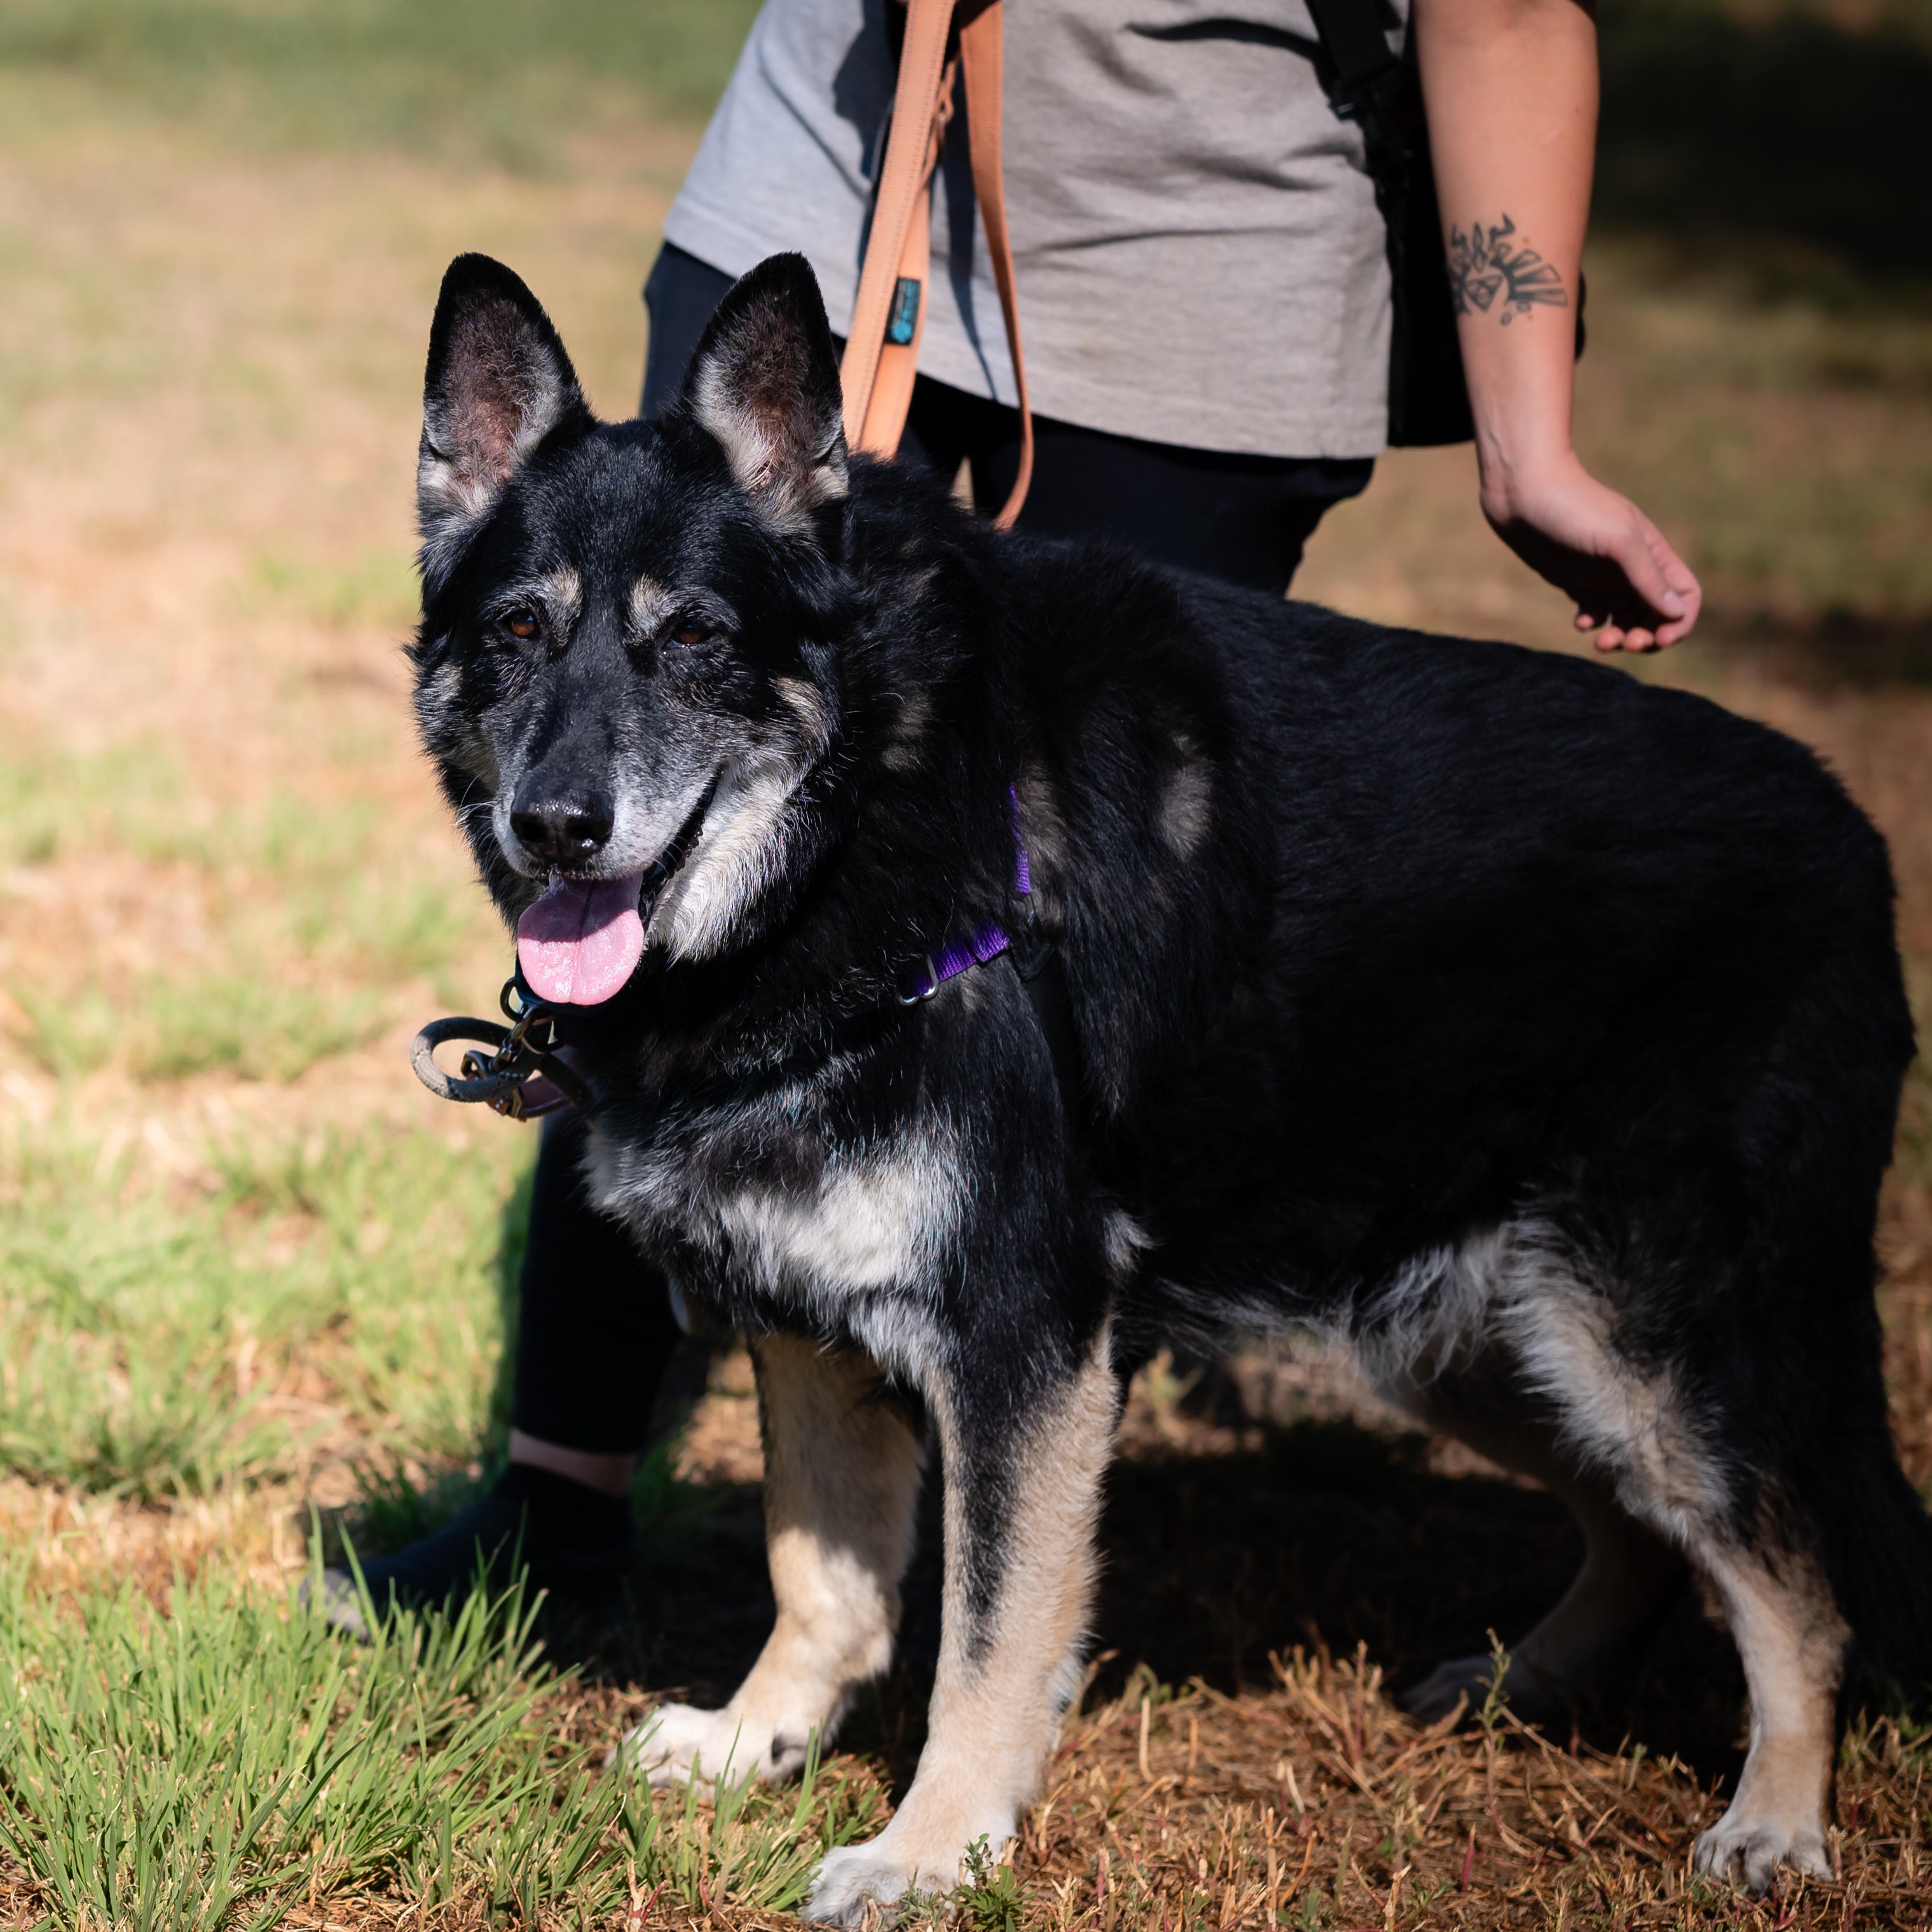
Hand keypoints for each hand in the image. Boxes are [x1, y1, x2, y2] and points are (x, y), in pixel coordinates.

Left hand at [1481, 451, 1701, 651]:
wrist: (1523, 491)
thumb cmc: (1574, 508)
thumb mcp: (1618, 540)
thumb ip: (1648, 576)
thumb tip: (1677, 613)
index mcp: (1653, 553)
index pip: (1685, 595)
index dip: (1680, 622)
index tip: (1660, 639)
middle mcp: (1633, 567)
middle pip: (1656, 614)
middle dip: (1647, 637)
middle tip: (1624, 643)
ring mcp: (1604, 575)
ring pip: (1626, 618)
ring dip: (1620, 636)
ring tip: (1601, 643)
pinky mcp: (1576, 581)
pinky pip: (1595, 613)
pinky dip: (1593, 623)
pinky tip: (1580, 622)